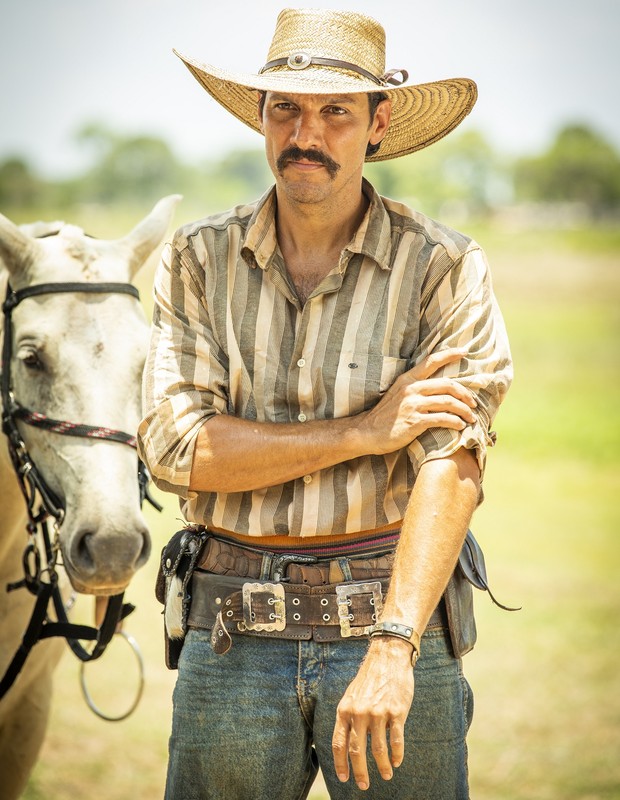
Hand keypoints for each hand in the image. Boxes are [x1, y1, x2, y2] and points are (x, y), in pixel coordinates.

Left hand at [332, 637, 413, 790]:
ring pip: (378, 750)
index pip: (339, 743)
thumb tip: (345, 741)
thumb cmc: (370, 678)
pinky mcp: (396, 712)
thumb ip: (348, 716)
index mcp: (345, 709)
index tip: (343, 778)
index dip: (340, 763)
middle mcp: (359, 713)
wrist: (388, 657)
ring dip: (382, 766)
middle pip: (356, 751)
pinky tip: (397, 761)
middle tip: (363, 785)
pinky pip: (396, 740)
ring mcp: (378, 712)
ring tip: (386, 775)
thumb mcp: (352, 695)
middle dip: (359, 772)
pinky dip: (397, 755)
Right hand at [360, 348, 476, 454]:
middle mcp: (411, 389)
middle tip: (474, 403)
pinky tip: (460, 426)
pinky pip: (442, 419)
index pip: (431, 361)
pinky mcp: (415, 421)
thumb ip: (414, 387)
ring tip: (471, 417)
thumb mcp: (397, 393)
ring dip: (464, 410)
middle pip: (447, 385)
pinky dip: (455, 422)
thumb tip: (436, 387)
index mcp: (407, 379)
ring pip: (448, 402)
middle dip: (465, 394)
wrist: (367, 432)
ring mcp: (413, 405)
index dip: (449, 354)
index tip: (464, 351)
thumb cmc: (385, 416)